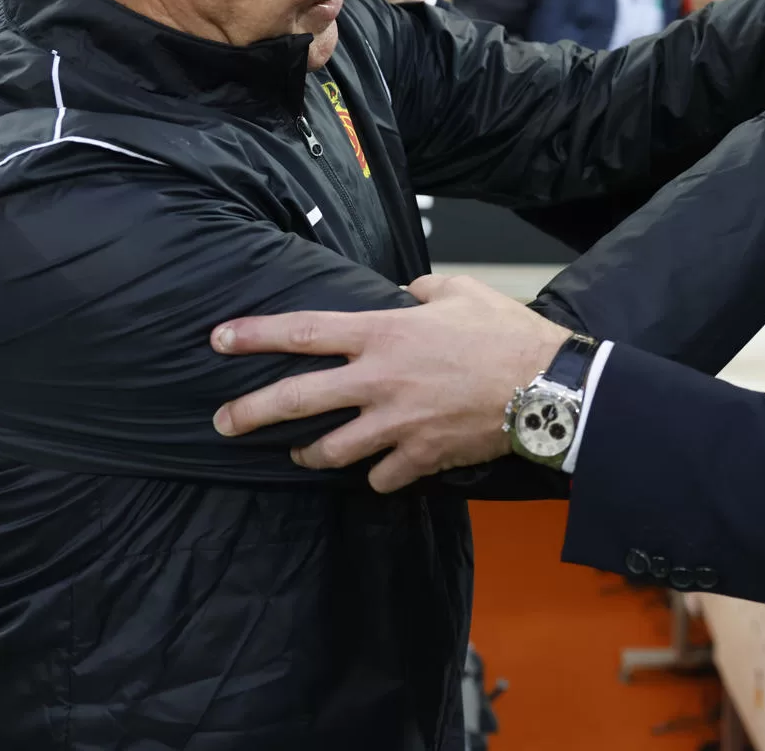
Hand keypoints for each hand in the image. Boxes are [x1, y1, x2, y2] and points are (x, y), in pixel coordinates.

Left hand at [210, 274, 570, 491]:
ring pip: (330, 450)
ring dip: (310, 453)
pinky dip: (375, 475)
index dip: (255, 335)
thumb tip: (410, 291)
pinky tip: (379, 470)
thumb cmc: (506, 332)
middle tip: (223, 423)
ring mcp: (396, 424)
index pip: (303, 331)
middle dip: (251, 413)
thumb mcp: (462, 290)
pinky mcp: (420, 457)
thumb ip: (425, 288)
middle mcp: (378, 380)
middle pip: (297, 399)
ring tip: (301, 454)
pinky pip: (380, 477)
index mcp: (383, 333)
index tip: (219, 340)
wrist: (546, 386)